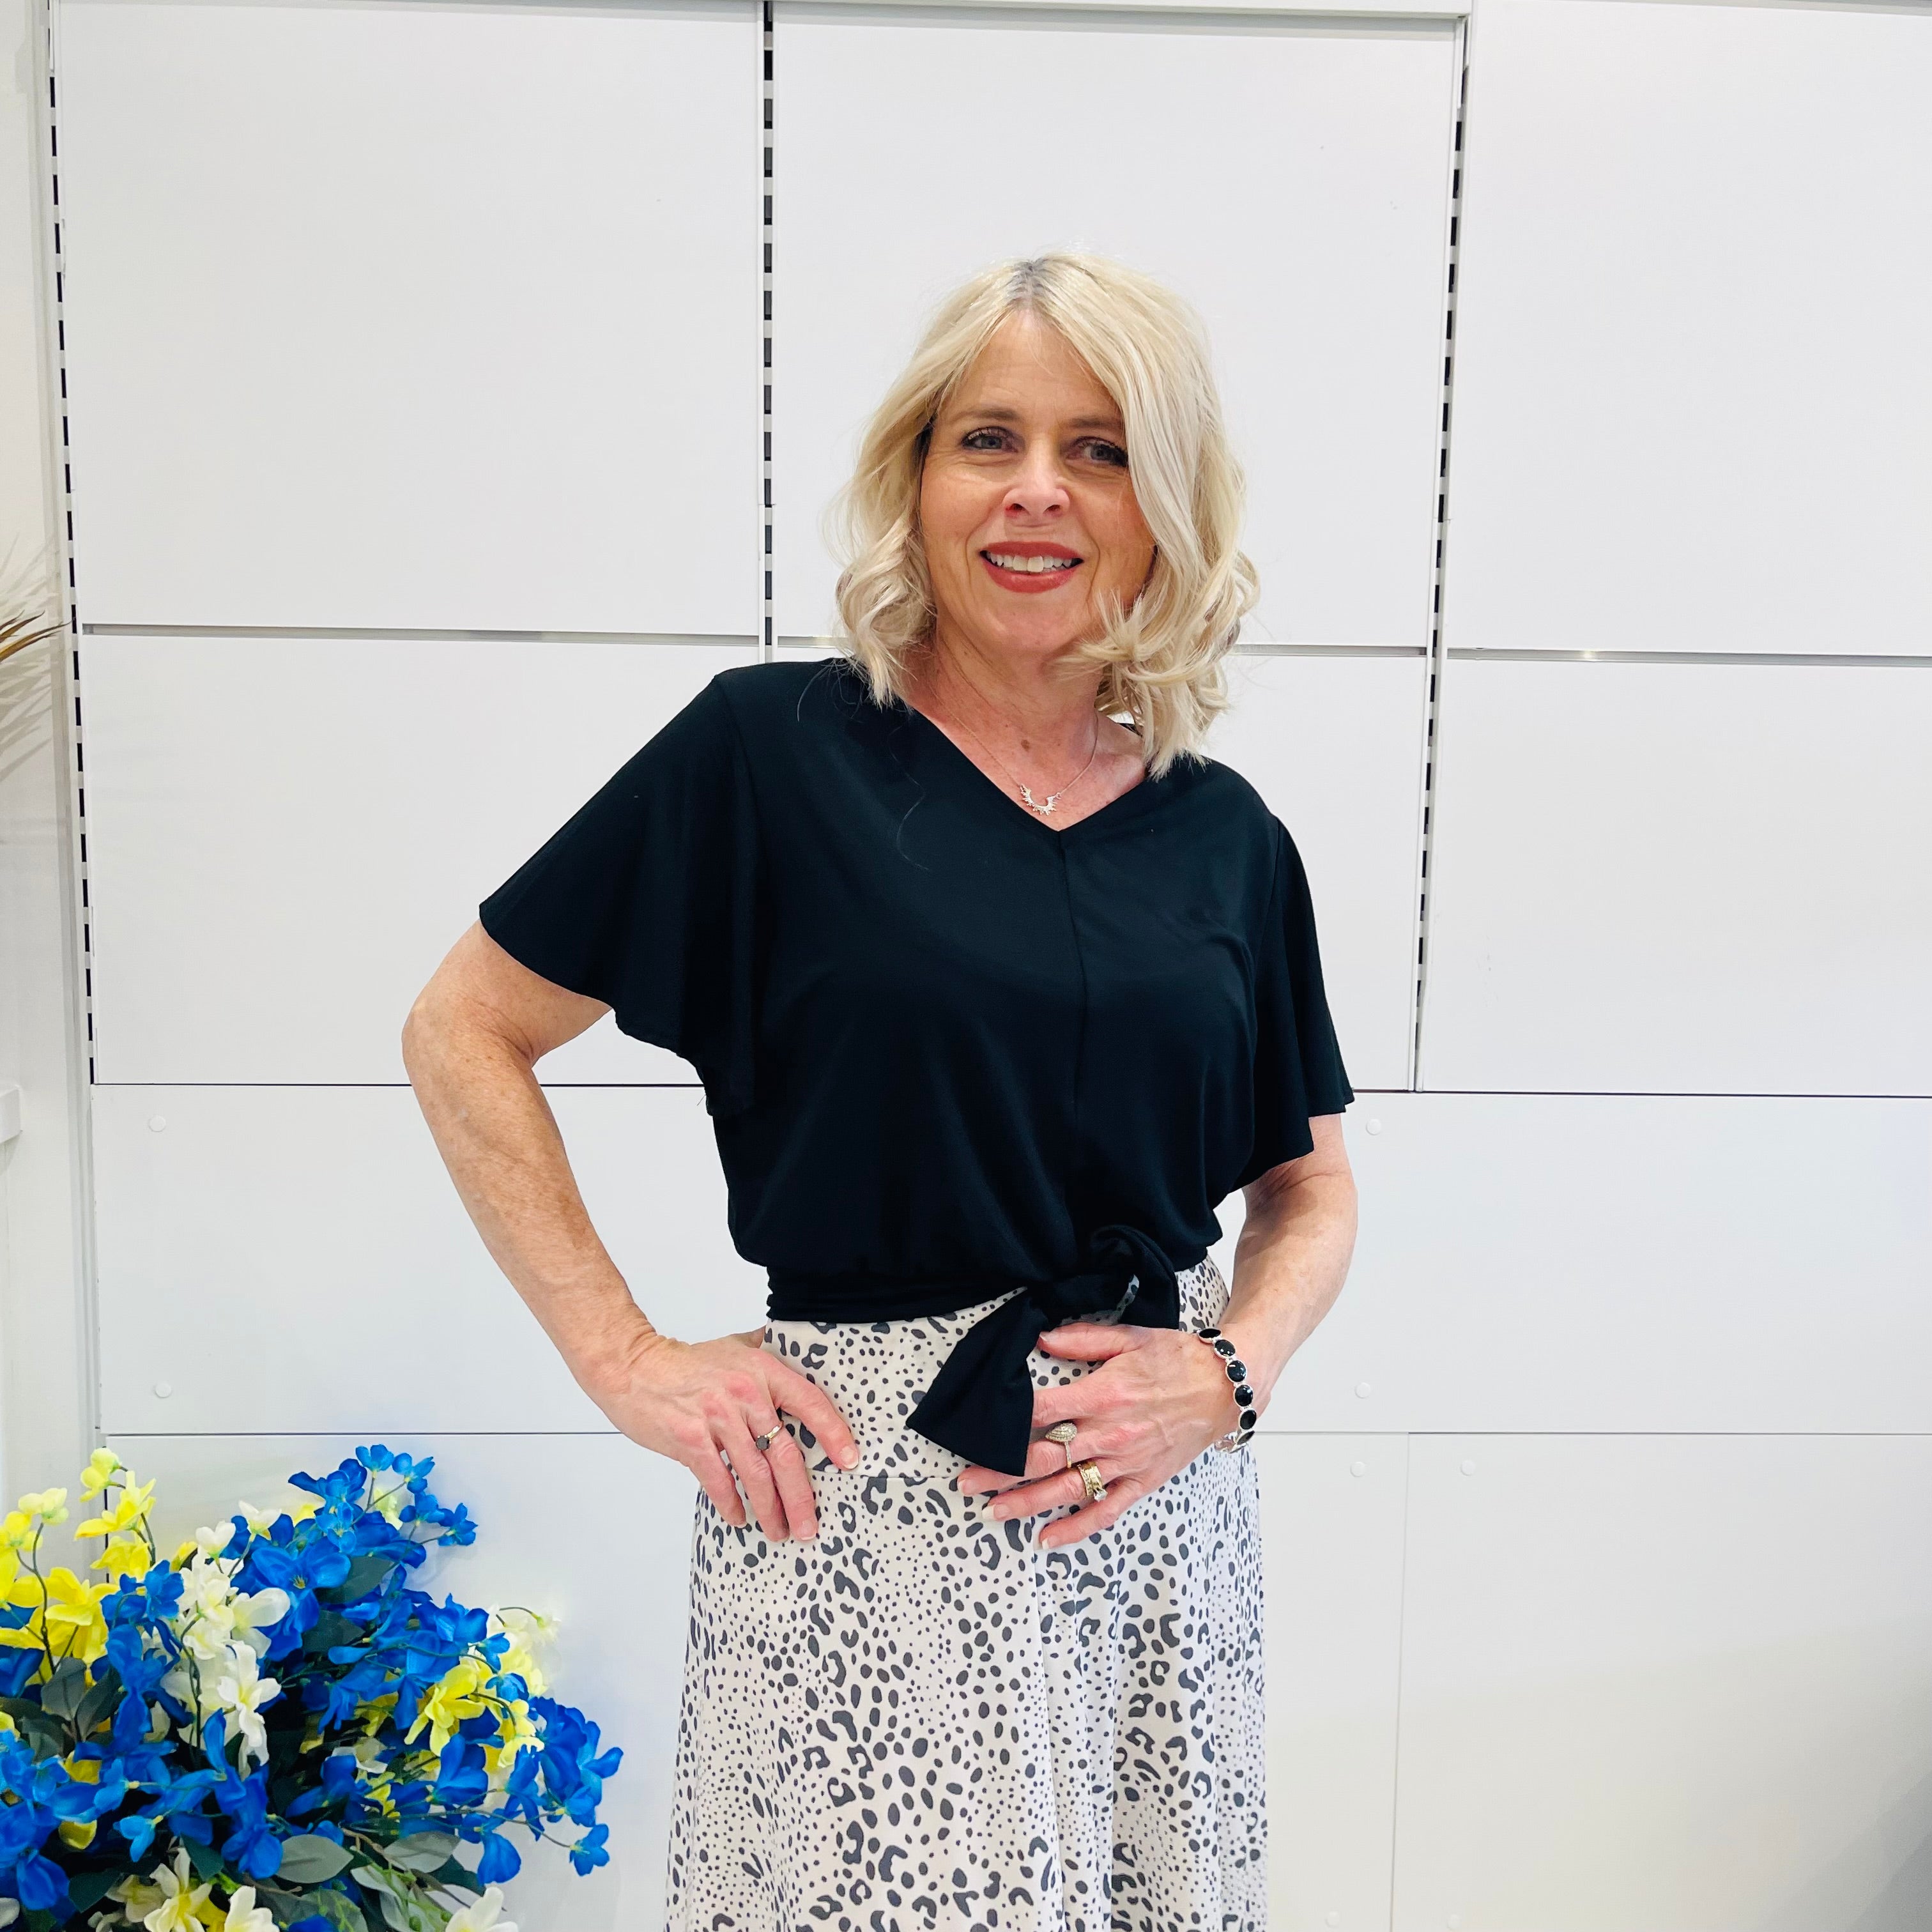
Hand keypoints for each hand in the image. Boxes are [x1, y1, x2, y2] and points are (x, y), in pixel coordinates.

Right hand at [586, 1328, 859, 1541]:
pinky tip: (739, 1518)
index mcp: (761, 1371)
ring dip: (770, 1509)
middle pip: (785, 1453)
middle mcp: (744, 1395)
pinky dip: (731, 1504)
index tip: (849, 1461)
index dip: (834, 1433)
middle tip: (809, 1526)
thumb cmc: (684, 1363)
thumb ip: (765, 1349)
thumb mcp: (734, 1347)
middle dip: (801, 1497)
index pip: (810, 1403)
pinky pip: (719, 1481)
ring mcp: (717, 1419)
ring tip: (779, 1531)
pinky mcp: (690, 1440)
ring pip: (755, 1474)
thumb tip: (795, 1347)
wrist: (634, 1368)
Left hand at [955, 1321, 1252, 1548]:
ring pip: (1067, 1489)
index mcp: (1103, 1394)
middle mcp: (1110, 1433)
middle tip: (966, 1481)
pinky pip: (1106, 1511)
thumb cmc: (1178, 1358)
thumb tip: (1040, 1339)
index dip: (1007, 1422)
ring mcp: (1126, 1462)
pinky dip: (1076, 1529)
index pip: (1042, 1411)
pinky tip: (1047, 1539)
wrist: (1227, 1387)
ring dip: (1026, 1503)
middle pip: (1044, 1457)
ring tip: (992, 1511)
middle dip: (1001, 1470)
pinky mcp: (1142, 1481)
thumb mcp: (1129, 1337)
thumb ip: (1082, 1340)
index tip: (977, 1429)